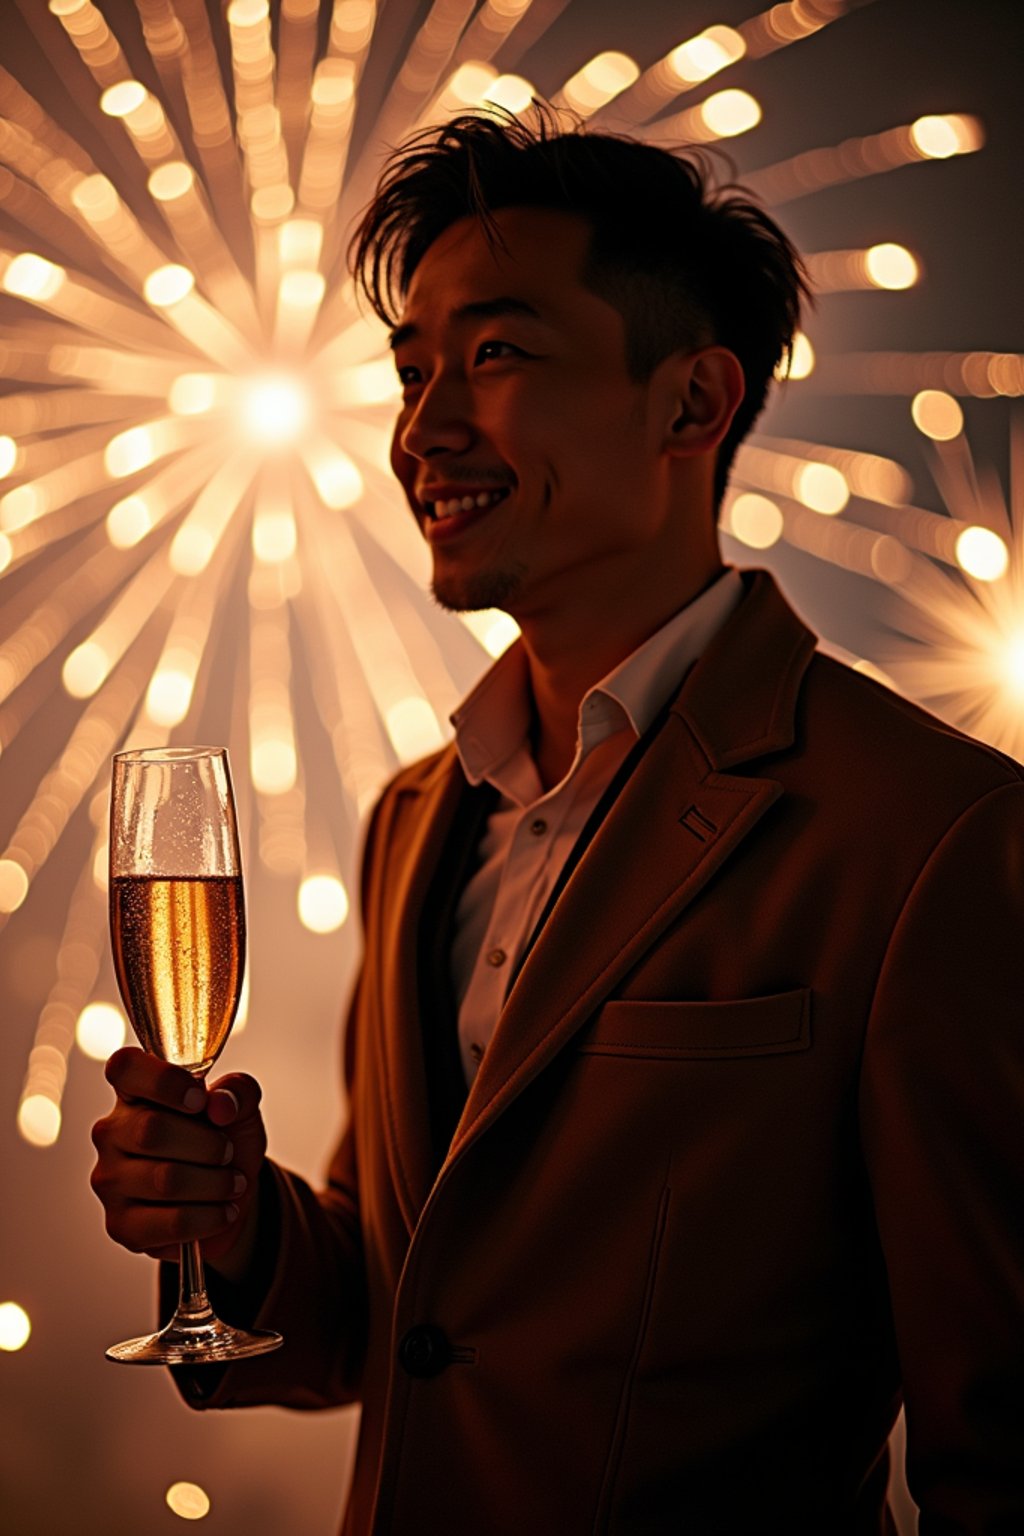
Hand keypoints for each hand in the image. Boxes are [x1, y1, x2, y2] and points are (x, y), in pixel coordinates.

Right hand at [90, 1047, 265, 1282]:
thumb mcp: (242, 1108)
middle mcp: (111, 1133)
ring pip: (165, 1180)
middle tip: (227, 1152)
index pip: (125, 1068)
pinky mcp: (121, 1225)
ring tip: (233, 1183)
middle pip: (152, 1129)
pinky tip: (223, 1211)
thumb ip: (238, 1091)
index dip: (163, 1080)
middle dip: (207, 1143)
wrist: (229, 1198)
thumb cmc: (225, 1141)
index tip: (200, 1098)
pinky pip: (171, 1222)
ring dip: (215, 1183)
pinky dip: (210, 1217)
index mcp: (135, 1093)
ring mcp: (109, 1181)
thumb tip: (220, 1104)